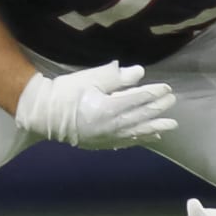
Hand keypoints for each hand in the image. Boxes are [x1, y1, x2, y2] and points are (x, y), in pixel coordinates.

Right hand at [15, 61, 177, 149]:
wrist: (43, 114)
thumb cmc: (66, 92)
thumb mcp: (90, 79)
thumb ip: (116, 77)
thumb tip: (139, 73)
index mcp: (109, 108)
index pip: (138, 99)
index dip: (154, 93)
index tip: (167, 88)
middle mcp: (112, 125)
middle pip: (141, 116)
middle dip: (158, 109)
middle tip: (172, 102)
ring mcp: (107, 137)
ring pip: (137, 132)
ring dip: (155, 127)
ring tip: (171, 125)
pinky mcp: (102, 143)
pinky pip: (126, 141)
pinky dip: (140, 138)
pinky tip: (151, 136)